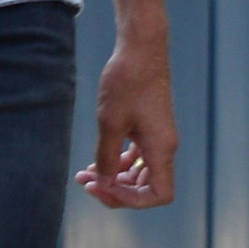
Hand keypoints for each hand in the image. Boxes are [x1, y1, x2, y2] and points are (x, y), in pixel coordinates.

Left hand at [76, 21, 176, 208]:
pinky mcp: (149, 127)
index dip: (131, 199)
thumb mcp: (110, 123)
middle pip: (147, 187)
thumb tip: (103, 183)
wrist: (140, 48)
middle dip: (116, 190)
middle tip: (86, 183)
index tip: (103, 187)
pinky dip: (117, 162)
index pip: (158, 194)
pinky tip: (95, 161)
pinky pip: (136, 156)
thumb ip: (106, 157)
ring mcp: (158, 136)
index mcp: (161, 148)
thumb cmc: (126, 81)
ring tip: (84, 175)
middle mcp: (164, 146)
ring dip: (114, 177)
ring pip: (139, 172)